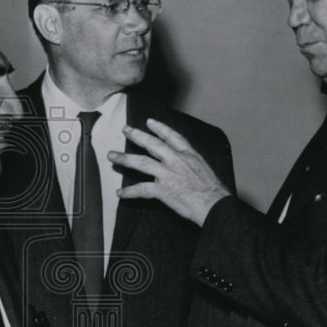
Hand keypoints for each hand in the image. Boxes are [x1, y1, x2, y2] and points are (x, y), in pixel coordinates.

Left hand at [108, 118, 230, 225]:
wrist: (215, 204)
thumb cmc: (213, 191)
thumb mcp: (204, 168)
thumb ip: (191, 163)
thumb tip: (184, 165)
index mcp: (188, 154)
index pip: (172, 136)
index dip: (160, 128)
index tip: (149, 122)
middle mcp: (176, 160)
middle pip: (152, 144)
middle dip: (136, 135)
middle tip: (125, 130)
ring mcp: (168, 174)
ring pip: (141, 162)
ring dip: (124, 158)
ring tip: (111, 156)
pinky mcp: (162, 190)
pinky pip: (141, 189)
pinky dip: (129, 191)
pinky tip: (119, 193)